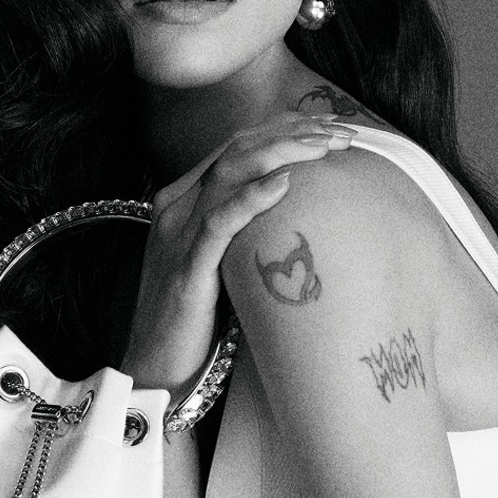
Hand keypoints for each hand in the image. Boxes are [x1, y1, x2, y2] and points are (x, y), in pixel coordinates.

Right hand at [122, 113, 354, 394]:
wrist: (154, 368)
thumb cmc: (194, 320)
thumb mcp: (221, 262)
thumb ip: (244, 231)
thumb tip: (295, 213)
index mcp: (182, 202)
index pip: (235, 147)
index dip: (283, 130)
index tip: (329, 128)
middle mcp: (177, 208)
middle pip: (237, 149)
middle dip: (293, 133)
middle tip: (342, 132)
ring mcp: (178, 235)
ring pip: (230, 172)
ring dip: (283, 152)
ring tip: (326, 146)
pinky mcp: (187, 268)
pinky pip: (220, 222)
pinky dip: (253, 197)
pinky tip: (285, 182)